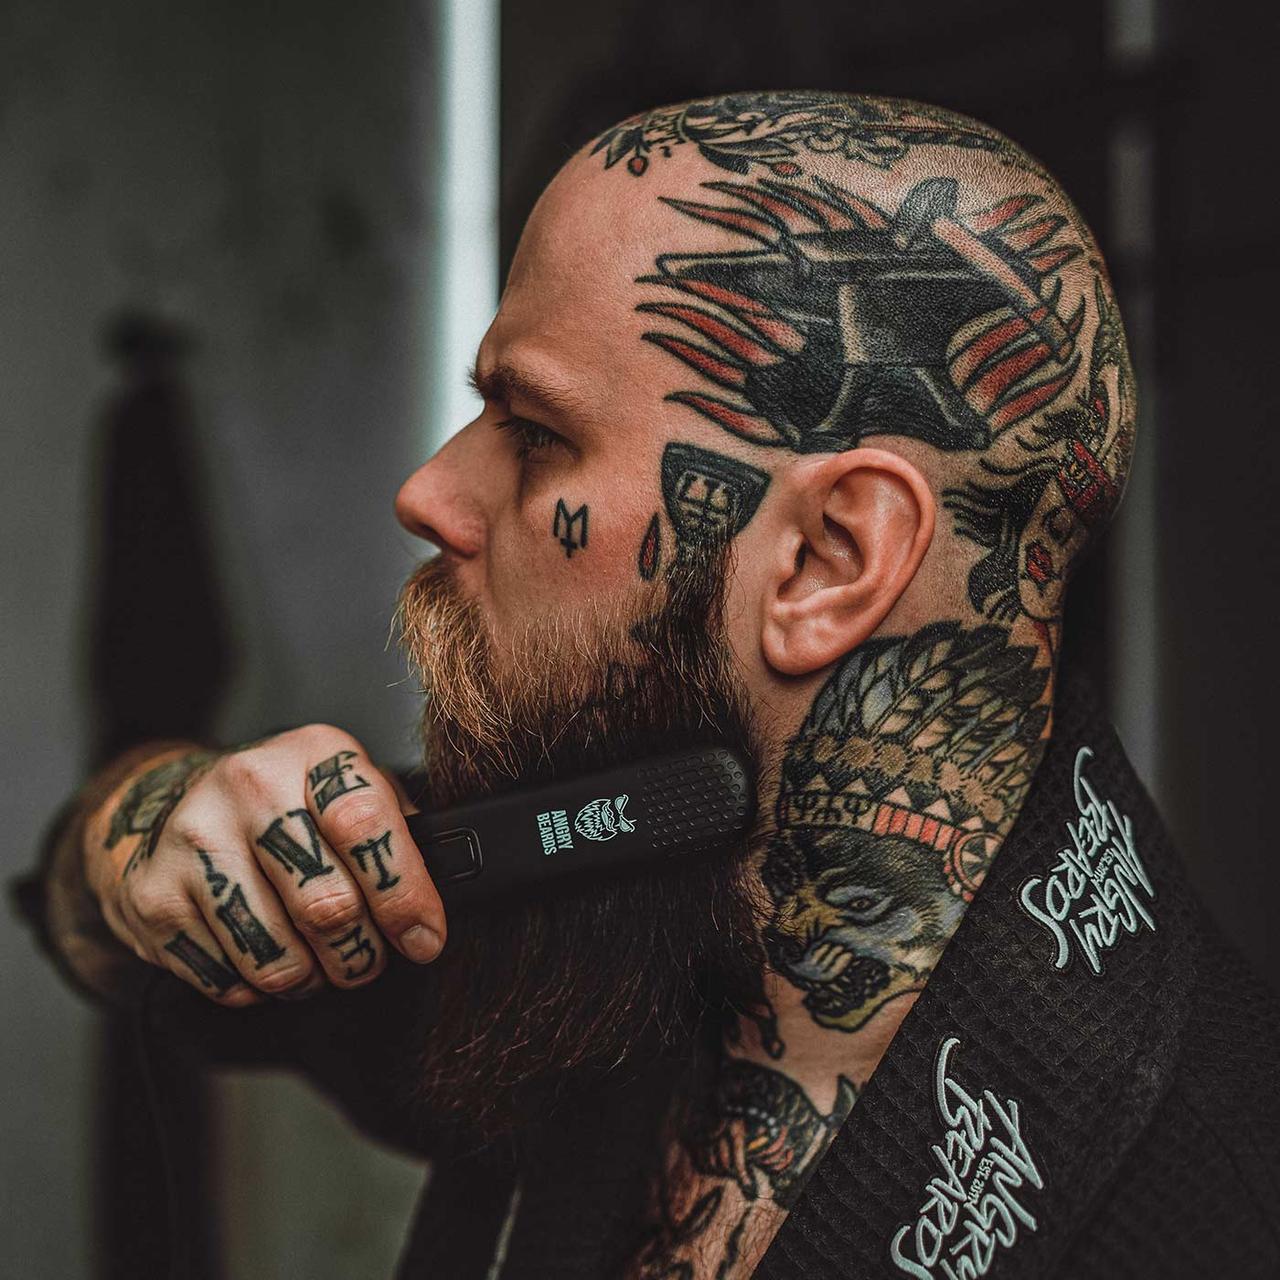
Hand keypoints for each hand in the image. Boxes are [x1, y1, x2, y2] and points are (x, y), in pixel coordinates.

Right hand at [83, 727, 446, 1004]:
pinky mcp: (154, 896)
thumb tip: (435, 906)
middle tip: (368, 960)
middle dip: (362, 954)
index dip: (404, 892)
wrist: (174, 803)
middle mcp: (248, 786)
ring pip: (276, 957)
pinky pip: (227, 979)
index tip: (425, 938)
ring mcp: (194, 840)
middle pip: (326, 904)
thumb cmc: (288, 806)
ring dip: (312, 979)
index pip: (365, 823)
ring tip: (319, 964)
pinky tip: (264, 958)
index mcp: (313, 753)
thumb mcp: (349, 790)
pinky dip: (258, 988)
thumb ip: (397, 832)